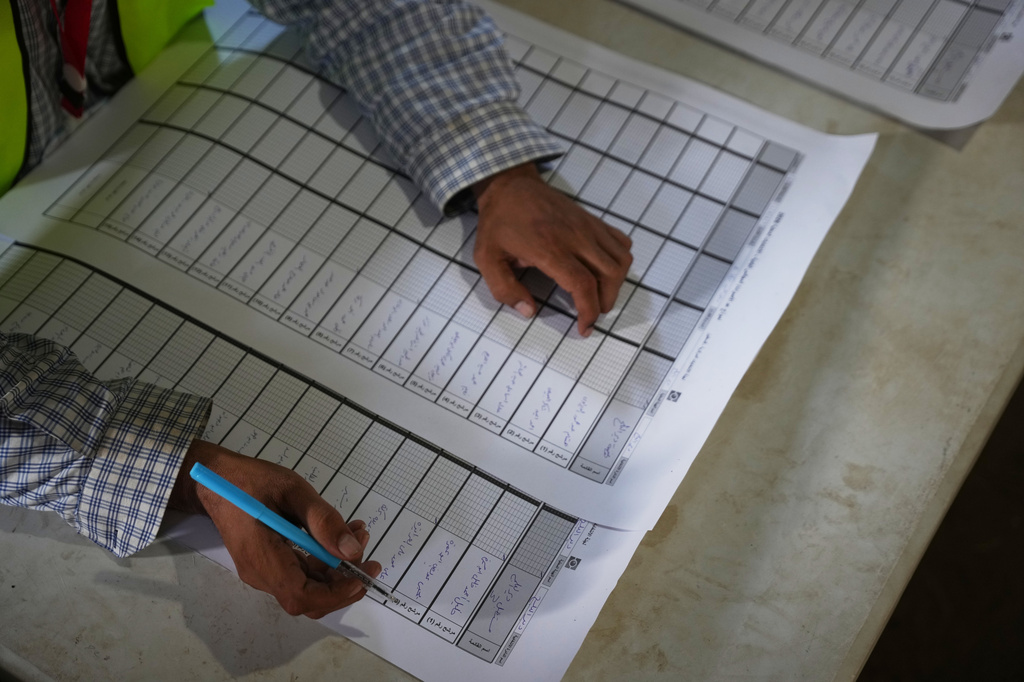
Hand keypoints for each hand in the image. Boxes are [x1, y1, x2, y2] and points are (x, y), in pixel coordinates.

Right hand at [170, 440, 380, 618]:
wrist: (215, 480)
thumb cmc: (250, 480)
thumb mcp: (291, 490)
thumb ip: (322, 520)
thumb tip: (351, 551)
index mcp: (262, 558)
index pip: (301, 597)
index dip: (335, 594)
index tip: (361, 575)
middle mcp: (260, 574)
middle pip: (308, 597)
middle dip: (343, 582)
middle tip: (370, 558)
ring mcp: (263, 571)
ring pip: (307, 585)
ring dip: (337, 568)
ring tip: (357, 534)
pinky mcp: (268, 564)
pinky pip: (300, 572)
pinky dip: (324, 560)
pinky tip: (339, 536)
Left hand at [473, 163, 632, 335]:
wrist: (510, 185)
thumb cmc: (498, 223)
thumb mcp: (487, 259)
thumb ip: (505, 289)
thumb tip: (528, 311)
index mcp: (550, 249)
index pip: (583, 284)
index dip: (589, 311)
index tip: (585, 328)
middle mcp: (575, 237)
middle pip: (610, 274)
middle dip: (605, 302)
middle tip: (591, 313)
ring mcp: (588, 226)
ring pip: (621, 259)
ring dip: (615, 283)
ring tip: (599, 294)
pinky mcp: (592, 220)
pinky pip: (620, 242)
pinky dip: (619, 260)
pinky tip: (603, 269)